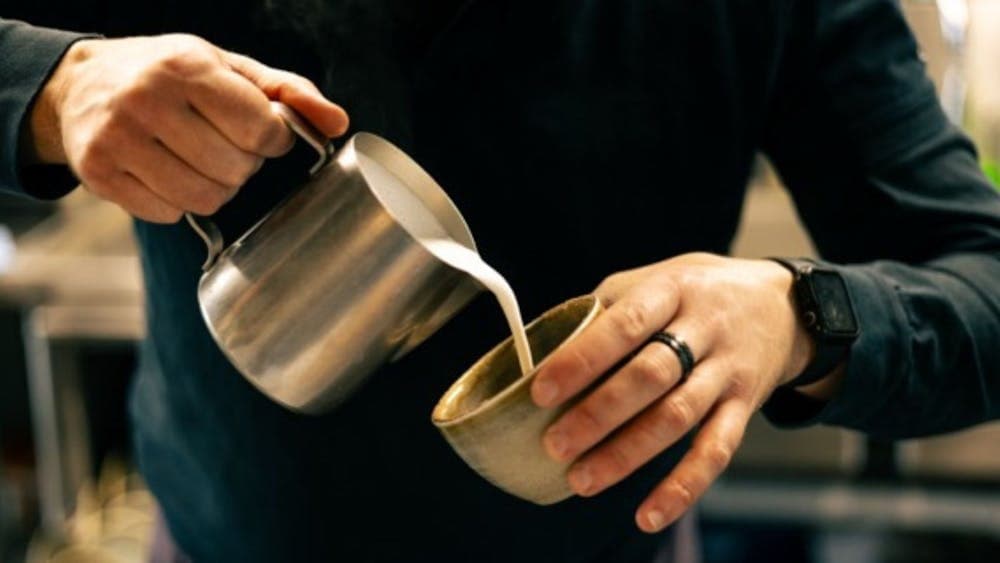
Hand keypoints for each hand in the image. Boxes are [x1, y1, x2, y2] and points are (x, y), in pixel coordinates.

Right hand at [27, 34, 348, 222]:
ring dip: (216, 189)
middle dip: (242, 164)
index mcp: (187, 67)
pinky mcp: (99, 174)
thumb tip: (338, 124)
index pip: (261, 129)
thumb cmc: (169, 75)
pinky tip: (166, 173)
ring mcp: (117, 139)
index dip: (273, 140)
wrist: (81, 83)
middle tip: (224, 145)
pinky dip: (177, 202)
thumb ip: (290, 92)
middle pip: (235, 170)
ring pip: (204, 198)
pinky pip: (167, 213)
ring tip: (200, 162)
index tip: (262, 133)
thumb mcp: (229, 68)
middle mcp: (147, 100)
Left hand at [531, 253, 817, 531]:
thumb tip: (540, 348)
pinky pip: (715, 452)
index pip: (626, 325)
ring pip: (678, 418)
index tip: (543, 389)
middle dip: (599, 413)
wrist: (783, 305)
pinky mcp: (744, 408)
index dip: (584, 358)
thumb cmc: (696, 292)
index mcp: (673, 290)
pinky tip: (648, 515)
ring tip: (582, 479)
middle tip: (555, 444)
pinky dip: (682, 487)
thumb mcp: (655, 279)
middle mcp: (705, 330)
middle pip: (651, 376)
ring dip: (627, 454)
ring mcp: (727, 372)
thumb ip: (604, 309)